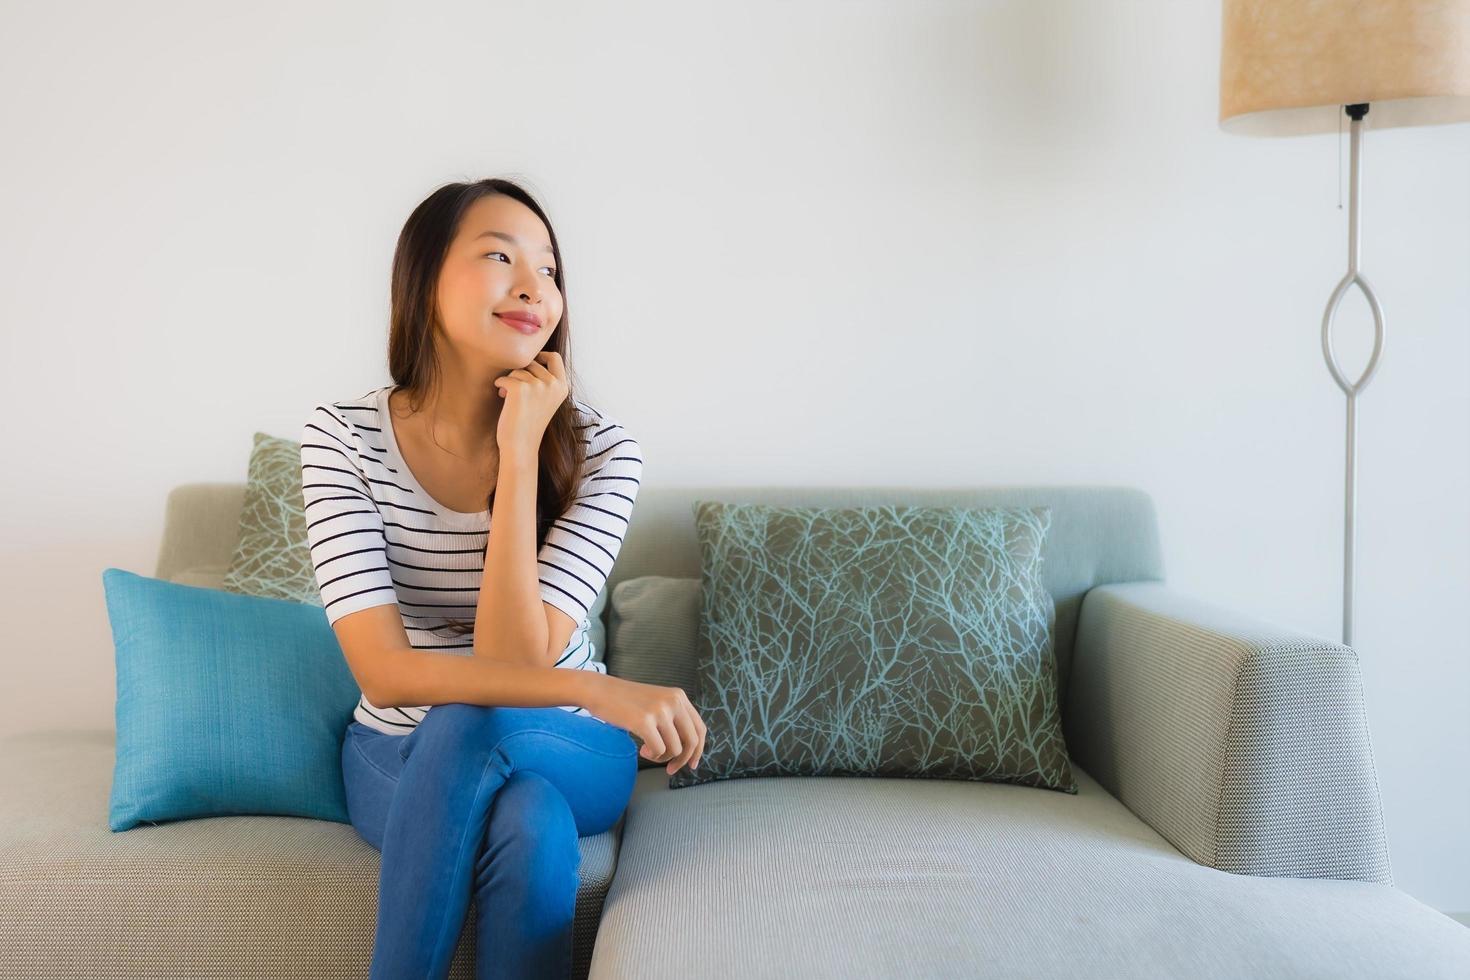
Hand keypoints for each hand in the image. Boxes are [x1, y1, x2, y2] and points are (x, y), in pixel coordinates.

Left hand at [493, 351, 568, 454]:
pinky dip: (500, 385)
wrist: (521, 446)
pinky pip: (505, 377)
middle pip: (532, 362)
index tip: (529, 363)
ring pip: (517, 370)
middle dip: (520, 373)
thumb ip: (544, 380)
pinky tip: (502, 396)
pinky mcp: (520, 389)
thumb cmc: (529, 424)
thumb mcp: (545, 399)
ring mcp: (538, 385)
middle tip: (514, 389)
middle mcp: (553, 384)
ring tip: (509, 398)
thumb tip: (527, 358)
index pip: (554, 357)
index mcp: (563, 387)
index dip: (541, 355)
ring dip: (510, 381)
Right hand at [582, 674, 706, 774]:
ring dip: (662, 757)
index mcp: (679, 696)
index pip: (700, 728)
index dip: (698, 750)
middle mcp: (673, 701)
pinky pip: (658, 750)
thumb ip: (674, 719)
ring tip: (647, 750)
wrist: (600, 691)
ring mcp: (659, 710)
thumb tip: (688, 750)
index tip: (692, 764)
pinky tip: (641, 748)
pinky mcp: (644, 721)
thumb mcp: (657, 702)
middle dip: (682, 760)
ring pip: (675, 749)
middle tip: (670, 769)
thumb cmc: (627, 702)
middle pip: (692, 741)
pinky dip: (651, 755)